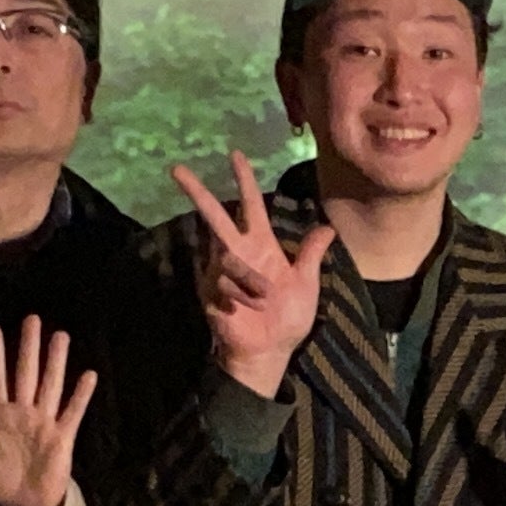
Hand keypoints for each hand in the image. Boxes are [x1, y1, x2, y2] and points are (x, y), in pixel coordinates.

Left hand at [0, 317, 101, 505]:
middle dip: (29, 347)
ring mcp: (44, 422)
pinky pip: (72, 412)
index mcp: (0, 415)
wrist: (23, 504)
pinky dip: (80, 396)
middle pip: (26, 373)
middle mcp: (23, 412)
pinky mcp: (62, 437)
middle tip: (32, 319)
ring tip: (61, 337)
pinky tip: (87, 376)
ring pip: (50, 386)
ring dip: (55, 362)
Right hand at [170, 151, 333, 398]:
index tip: (235, 155)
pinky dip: (241, 297)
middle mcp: (238, 252)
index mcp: (261, 245)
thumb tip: (328, 227)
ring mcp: (221, 271)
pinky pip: (224, 284)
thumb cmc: (288, 318)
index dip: (244, 180)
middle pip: (214, 215)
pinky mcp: (211, 291)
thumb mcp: (306, 283)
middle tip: (176, 168)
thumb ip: (312, 254)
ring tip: (263, 300)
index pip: (251, 205)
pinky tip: (246, 309)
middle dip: (197, 192)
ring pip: (227, 258)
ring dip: (249, 280)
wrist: (271, 350)